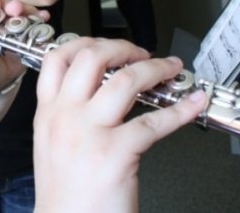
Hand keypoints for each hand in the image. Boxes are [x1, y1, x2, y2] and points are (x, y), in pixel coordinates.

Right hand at [33, 38, 207, 211]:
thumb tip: (97, 92)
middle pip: (92, 58)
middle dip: (123, 47)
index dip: (85, 42)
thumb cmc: (64, 197)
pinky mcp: (116, 153)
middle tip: (140, 53)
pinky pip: (155, 121)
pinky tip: (192, 103)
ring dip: (155, 68)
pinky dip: (181, 109)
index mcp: (48, 114)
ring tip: (170, 68)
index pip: (57, 59)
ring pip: (125, 80)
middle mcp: (65, 117)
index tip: (106, 44)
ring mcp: (90, 133)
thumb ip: (68, 116)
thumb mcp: (52, 146)